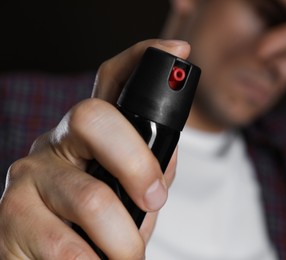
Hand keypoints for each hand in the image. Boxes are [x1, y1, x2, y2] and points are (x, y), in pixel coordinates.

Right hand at [0, 39, 189, 258]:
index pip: (112, 78)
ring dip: (122, 241)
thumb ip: (150, 171)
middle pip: (95, 119)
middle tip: (153, 199)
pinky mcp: (8, 219)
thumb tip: (168, 154)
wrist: (47, 259)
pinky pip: (67, 248)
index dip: (142, 58)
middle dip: (137, 163)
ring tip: (126, 255)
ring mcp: (27, 177)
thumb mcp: (128, 193)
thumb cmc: (98, 225)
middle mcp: (55, 143)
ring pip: (90, 199)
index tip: (177, 50)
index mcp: (88, 134)